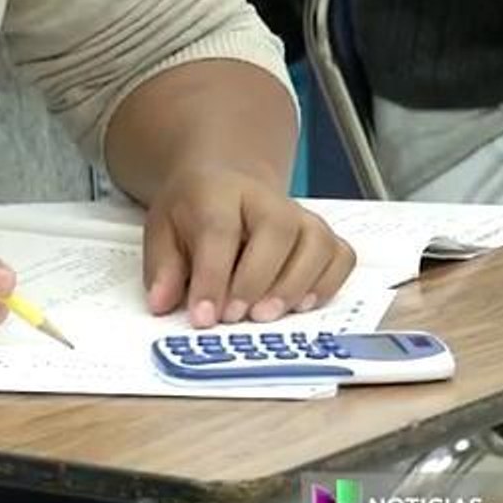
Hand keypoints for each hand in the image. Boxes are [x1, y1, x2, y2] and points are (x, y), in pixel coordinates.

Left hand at [143, 172, 354, 326]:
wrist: (223, 185)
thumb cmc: (193, 214)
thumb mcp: (163, 231)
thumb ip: (163, 268)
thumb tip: (162, 303)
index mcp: (218, 192)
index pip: (219, 230)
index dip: (212, 277)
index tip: (203, 317)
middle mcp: (267, 199)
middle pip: (276, 231)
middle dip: (256, 280)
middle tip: (236, 318)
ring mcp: (300, 216)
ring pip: (315, 243)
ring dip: (294, 285)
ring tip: (266, 316)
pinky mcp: (323, 235)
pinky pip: (340, 256)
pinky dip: (328, 283)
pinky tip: (302, 305)